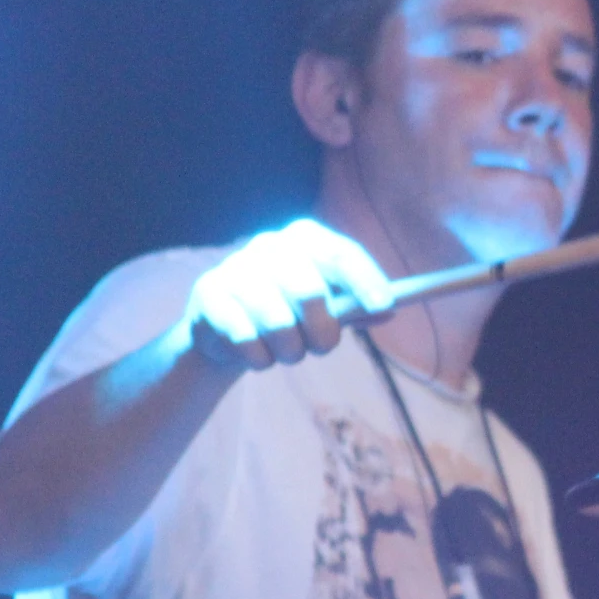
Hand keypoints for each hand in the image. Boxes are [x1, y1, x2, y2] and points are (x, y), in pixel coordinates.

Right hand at [184, 218, 394, 370]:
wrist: (227, 329)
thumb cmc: (290, 314)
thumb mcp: (329, 308)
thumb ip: (358, 308)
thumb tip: (389, 310)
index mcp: (306, 238)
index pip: (341, 254)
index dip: (365, 281)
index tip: (386, 307)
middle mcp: (270, 245)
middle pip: (309, 292)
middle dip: (323, 333)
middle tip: (323, 348)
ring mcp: (236, 267)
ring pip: (277, 323)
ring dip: (290, 352)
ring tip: (286, 352)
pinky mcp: (209, 294)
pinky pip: (245, 340)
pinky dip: (260, 359)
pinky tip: (257, 354)